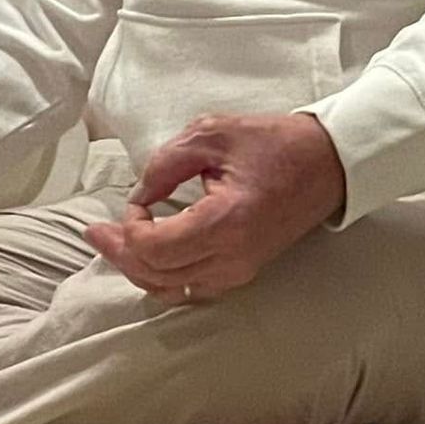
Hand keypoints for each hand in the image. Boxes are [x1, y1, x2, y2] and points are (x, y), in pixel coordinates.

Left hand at [85, 113, 345, 302]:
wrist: (327, 164)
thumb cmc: (274, 143)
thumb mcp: (212, 134)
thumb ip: (166, 162)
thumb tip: (139, 193)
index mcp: (225, 222)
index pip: (154, 249)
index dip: (128, 230)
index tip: (133, 200)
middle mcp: (232, 257)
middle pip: (156, 275)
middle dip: (120, 253)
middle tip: (97, 232)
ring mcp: (240, 270)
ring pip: (170, 289)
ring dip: (138, 268)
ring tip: (117, 242)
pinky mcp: (243, 271)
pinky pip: (191, 288)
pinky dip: (162, 275)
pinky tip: (149, 255)